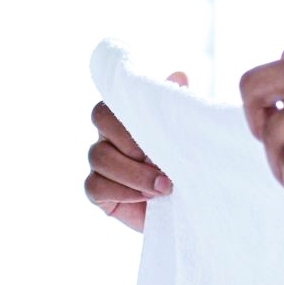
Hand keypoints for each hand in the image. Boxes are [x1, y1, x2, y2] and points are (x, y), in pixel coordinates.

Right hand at [85, 71, 187, 232]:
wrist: (189, 208)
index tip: (158, 135)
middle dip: (132, 142)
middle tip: (164, 163)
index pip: (115, 97)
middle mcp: (109, 133)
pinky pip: (94, 186)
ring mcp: (100, 162)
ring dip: (134, 173)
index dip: (130, 116)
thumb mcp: (187, 138)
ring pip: (98, 156)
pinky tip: (147, 198)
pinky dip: (123, 191)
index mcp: (128, 114)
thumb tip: (179, 75)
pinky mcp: (97, 191)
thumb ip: (178, 109)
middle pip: (100, 119)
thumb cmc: (186, 167)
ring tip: (164, 187)